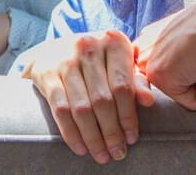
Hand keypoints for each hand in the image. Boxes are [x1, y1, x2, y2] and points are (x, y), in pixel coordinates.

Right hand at [20, 30, 153, 163]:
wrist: (54, 50)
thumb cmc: (97, 61)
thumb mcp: (119, 64)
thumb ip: (136, 80)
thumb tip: (148, 101)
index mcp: (113, 41)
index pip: (124, 86)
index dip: (128, 116)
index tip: (132, 139)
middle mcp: (88, 46)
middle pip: (103, 99)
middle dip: (111, 132)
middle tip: (116, 153)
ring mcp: (65, 59)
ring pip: (82, 107)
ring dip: (92, 137)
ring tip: (101, 155)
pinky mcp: (47, 73)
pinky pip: (59, 109)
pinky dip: (71, 132)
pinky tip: (80, 147)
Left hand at [134, 6, 195, 110]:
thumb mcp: (190, 42)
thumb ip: (181, 60)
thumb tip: (190, 80)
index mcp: (148, 42)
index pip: (171, 77)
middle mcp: (143, 53)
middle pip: (177, 88)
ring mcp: (149, 65)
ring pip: (185, 97)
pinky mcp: (161, 77)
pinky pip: (192, 102)